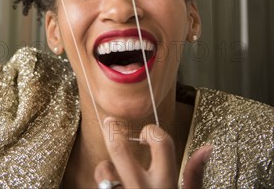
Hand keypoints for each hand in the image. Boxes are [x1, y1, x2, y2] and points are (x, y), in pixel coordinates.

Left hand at [95, 119, 211, 188]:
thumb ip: (195, 176)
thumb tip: (206, 148)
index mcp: (166, 185)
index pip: (160, 142)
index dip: (152, 131)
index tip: (147, 134)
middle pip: (120, 149)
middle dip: (113, 131)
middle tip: (110, 123)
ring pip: (103, 169)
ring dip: (106, 166)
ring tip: (114, 172)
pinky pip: (99, 187)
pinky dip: (105, 184)